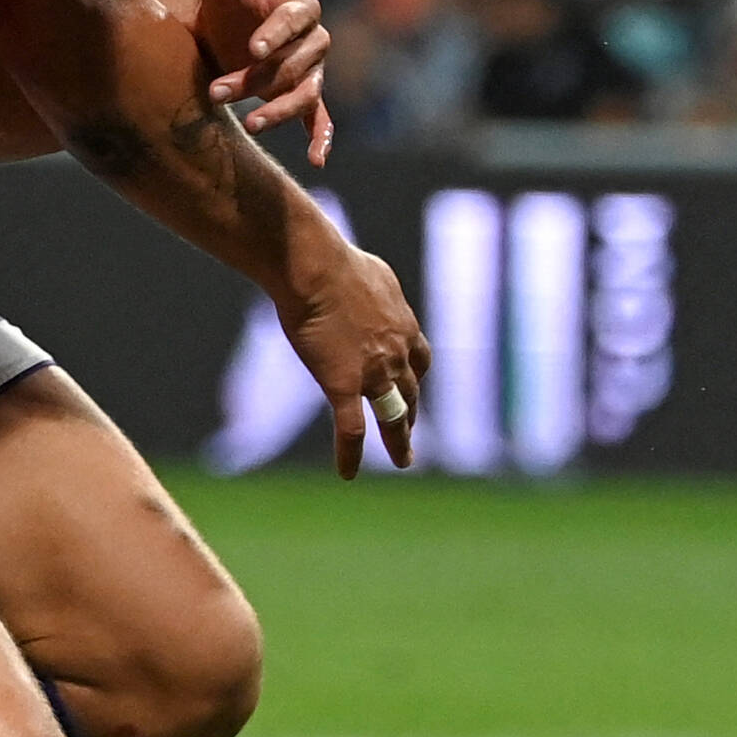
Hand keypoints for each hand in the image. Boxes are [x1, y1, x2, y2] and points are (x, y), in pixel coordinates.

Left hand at [193, 0, 334, 163]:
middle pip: (295, 63)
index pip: (296, 19)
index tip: (252, 49)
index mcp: (300, 5)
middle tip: (216, 91)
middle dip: (258, 79)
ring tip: (249, 126)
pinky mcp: (302, 95)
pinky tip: (317, 161)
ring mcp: (310, 70)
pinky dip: (320, 137)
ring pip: (304, 94)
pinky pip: (318, 118)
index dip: (276, 34)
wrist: (218, 28)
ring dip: (278, 110)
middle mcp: (313, 39)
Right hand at [276, 231, 428, 478]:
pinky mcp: (344, 386)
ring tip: (404, 460)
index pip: (420, 361)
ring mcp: (374, 373)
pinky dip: (350, 455)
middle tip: (408, 435)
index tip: (411, 391)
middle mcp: (397, 354)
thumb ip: (377, 290)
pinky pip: (351, 430)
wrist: (317, 268)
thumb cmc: (337, 263)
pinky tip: (348, 473)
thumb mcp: (373, 272)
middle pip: (411, 392)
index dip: (416, 379)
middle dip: (411, 415)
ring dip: (399, 440)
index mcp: (404, 326)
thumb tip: (371, 287)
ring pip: (393, 416)